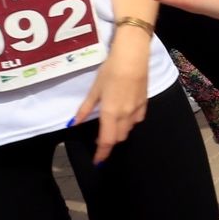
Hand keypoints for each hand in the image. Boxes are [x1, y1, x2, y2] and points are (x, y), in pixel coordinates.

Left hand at [70, 30, 152, 164]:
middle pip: (118, 138)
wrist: (133, 57)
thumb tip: (74, 123)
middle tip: (99, 139)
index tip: (97, 161)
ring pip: (128, 130)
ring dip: (119, 133)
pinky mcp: (144, 104)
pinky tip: (124, 115)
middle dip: (109, 142)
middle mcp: (125, 116)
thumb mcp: (95, 90)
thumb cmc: (110, 71)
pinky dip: (129, 123)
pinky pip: (137, 120)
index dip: (102, 153)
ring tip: (110, 127)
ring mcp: (136, 110)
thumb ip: (85, 109)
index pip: (106, 141)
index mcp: (110, 113)